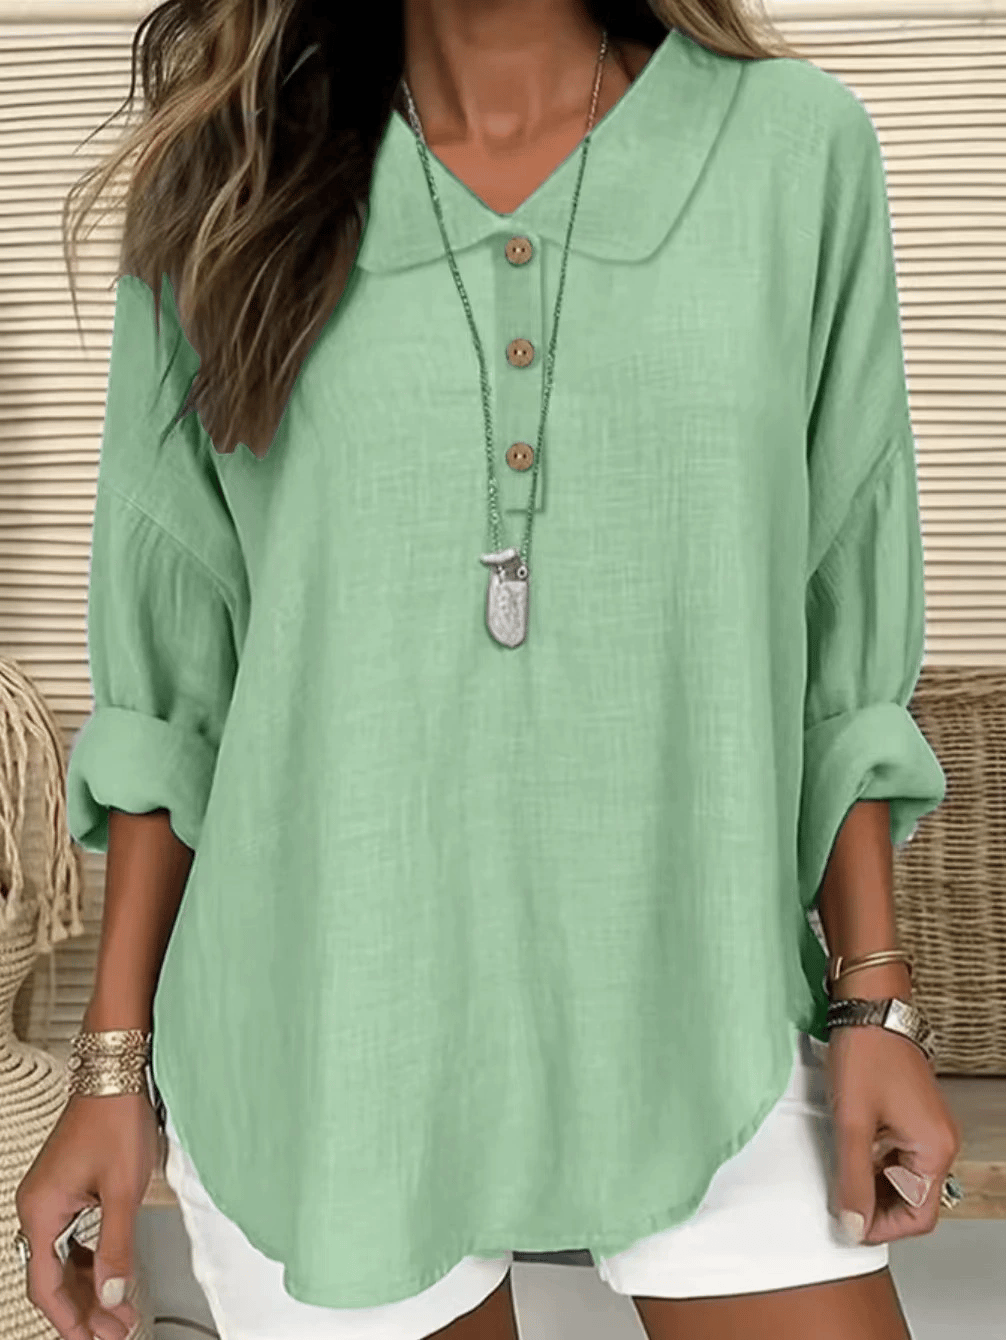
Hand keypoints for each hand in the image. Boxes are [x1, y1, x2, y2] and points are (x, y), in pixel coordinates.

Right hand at [15, 1091, 157, 1339]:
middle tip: (116, 1331)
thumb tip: (114, 1296)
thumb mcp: (122, 1191)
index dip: (72, 1320)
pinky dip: (89, 1260)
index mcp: (41, 1211)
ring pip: (62, 1259)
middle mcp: (37, 1206)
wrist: (117, 1075)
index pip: (46, 1286)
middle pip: (53, 1277)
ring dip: (90, 1286)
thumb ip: (117, 1248)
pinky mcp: (65, 1187)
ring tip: (119, 1309)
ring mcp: (49, 1196)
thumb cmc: (115, 1119)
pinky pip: (69, 1238)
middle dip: (85, 1308)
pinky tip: (109, 1273)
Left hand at [826, 1022, 961, 1244]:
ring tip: (837, 1171)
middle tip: (836, 1199)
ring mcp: (927, 1128)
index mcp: (934, 1149)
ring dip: (871, 1182)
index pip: (918, 1216)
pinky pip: (897, 1154)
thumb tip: (852, 1225)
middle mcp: (938, 1142)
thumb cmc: (865, 1054)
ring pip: (902, 1177)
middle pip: (912, 1199)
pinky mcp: (912, 1115)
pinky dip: (873, 1160)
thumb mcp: (852, 1123)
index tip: (846, 1223)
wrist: (868, 1006)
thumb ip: (851, 1179)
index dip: (881, 1227)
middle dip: (874, 1205)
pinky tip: (847, 1150)